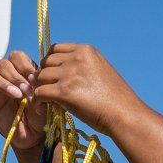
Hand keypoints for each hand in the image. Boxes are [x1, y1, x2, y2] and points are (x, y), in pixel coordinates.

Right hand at [0, 50, 46, 151]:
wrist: (33, 136)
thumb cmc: (41, 116)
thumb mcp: (45, 101)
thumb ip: (40, 89)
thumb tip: (33, 80)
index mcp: (21, 72)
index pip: (17, 57)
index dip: (24, 65)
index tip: (34, 79)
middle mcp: (7, 78)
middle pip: (3, 64)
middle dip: (15, 76)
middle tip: (26, 90)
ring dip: (3, 83)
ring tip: (16, 95)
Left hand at [30, 43, 147, 138]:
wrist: (124, 114)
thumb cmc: (116, 98)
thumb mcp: (101, 71)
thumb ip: (82, 66)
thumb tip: (62, 72)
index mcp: (86, 51)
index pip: (55, 48)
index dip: (49, 61)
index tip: (51, 73)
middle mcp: (76, 58)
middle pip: (45, 62)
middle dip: (43, 74)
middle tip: (45, 87)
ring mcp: (70, 74)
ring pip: (40, 77)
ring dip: (39, 87)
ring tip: (43, 98)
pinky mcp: (64, 92)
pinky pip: (40, 93)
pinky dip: (37, 100)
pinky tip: (40, 106)